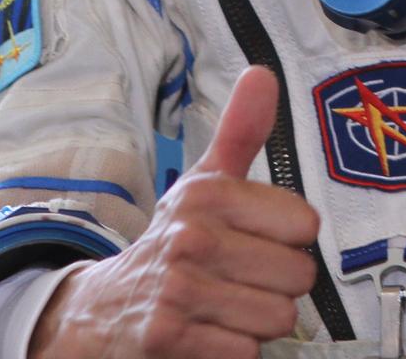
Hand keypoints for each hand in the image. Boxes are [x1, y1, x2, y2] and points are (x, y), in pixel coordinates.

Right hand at [27, 65, 318, 358]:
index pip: (304, 223)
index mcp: (207, 193)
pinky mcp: (170, 338)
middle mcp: (191, 235)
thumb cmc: (170, 241)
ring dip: (258, 320)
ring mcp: (179, 288)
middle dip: (278, 284)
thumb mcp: (203, 182)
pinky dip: (234, 350)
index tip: (261, 237)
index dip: (291, 238)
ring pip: (277, 316)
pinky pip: (246, 353)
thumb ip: (241, 131)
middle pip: (298, 274)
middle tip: (243, 277)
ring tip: (227, 305)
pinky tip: (209, 332)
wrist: (101, 311)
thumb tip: (261, 74)